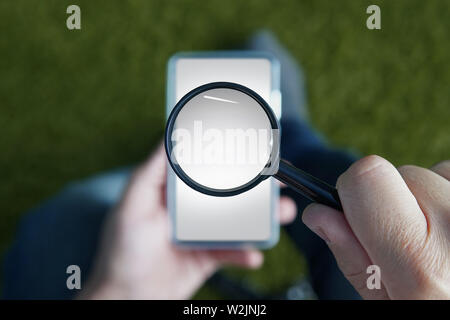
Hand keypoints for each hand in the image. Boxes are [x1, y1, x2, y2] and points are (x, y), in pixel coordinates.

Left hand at [80, 143, 296, 298]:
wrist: (129, 298)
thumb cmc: (122, 253)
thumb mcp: (131, 206)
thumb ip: (149, 173)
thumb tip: (167, 139)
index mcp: (171, 193)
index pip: (203, 169)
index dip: (227, 158)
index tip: (250, 150)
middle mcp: (189, 211)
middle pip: (227, 194)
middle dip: (254, 187)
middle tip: (276, 182)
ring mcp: (201, 233)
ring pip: (237, 221)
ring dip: (261, 218)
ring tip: (280, 214)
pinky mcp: (208, 256)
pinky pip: (233, 251)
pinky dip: (246, 253)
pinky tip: (253, 255)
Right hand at [302, 155, 449, 298]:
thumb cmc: (434, 308)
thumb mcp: (385, 302)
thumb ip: (350, 254)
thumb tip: (320, 213)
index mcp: (421, 262)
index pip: (367, 177)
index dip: (354, 191)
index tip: (360, 212)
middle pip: (401, 172)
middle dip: (395, 200)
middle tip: (410, 240)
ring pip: (436, 172)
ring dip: (429, 197)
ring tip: (441, 238)